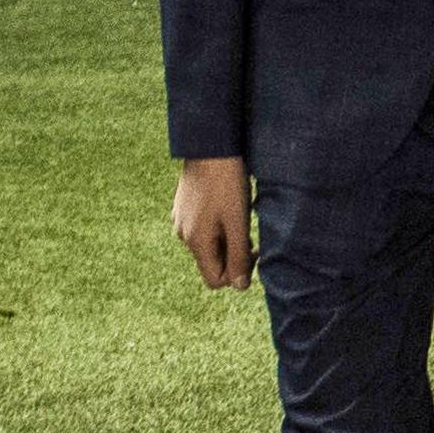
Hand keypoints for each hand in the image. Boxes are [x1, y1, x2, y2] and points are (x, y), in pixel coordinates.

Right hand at [173, 157, 251, 287]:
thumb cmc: (226, 183)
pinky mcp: (183, 207)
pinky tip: (227, 205)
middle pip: (212, 262)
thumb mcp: (237, 221)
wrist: (208, 146)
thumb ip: (238, 256)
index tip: (253, 251)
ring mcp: (181, 220)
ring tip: (239, 215)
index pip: (215, 280)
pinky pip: (203, 228)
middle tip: (249, 232)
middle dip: (233, 254)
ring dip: (227, 238)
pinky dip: (218, 225)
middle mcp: (183, 235)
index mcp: (196, 242)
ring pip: (208, 244)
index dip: (237, 274)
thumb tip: (239, 286)